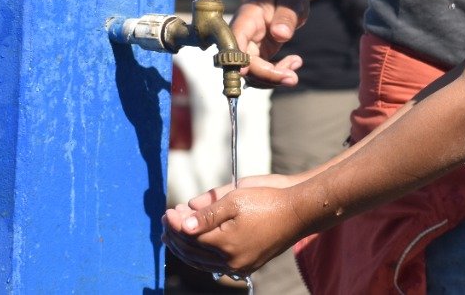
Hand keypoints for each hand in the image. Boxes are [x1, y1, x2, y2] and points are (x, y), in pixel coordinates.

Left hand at [164, 185, 306, 276]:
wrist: (298, 214)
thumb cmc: (268, 201)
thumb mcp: (235, 199)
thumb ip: (208, 213)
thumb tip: (183, 225)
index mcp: (226, 243)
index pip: (190, 236)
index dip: (176, 223)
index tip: (168, 210)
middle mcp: (231, 260)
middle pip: (193, 252)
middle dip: (176, 236)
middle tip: (166, 221)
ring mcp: (240, 266)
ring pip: (203, 262)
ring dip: (186, 248)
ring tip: (174, 236)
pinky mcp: (247, 265)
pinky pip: (216, 265)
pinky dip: (201, 256)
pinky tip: (197, 248)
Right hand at [231, 0, 307, 87]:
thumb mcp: (291, 2)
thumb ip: (285, 17)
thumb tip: (280, 35)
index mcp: (245, 20)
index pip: (234, 44)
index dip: (237, 61)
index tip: (247, 72)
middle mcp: (242, 36)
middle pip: (242, 64)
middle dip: (266, 75)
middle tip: (292, 78)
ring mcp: (248, 47)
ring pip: (252, 74)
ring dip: (274, 77)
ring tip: (296, 63)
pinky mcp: (258, 55)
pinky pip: (263, 72)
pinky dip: (278, 73)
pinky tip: (296, 61)